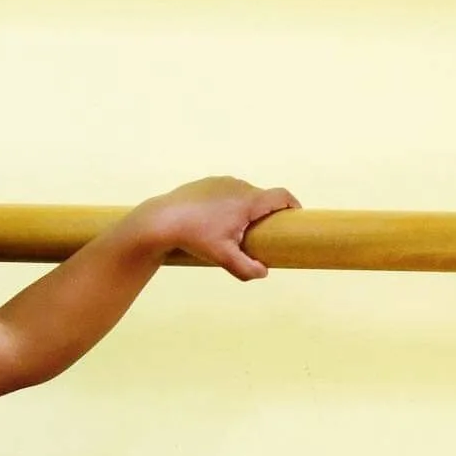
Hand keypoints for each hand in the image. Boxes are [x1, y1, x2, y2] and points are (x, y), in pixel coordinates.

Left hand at [133, 176, 298, 281]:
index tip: (294, 218)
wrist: (162, 220)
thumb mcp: (222, 257)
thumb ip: (245, 268)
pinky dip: (228, 203)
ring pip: (244, 193)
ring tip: (237, 228)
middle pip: (263, 197)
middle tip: (262, 233)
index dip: (292, 206)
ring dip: (246, 208)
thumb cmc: (195, 237)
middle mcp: (240, 186)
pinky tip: (217, 218)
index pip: (282, 196)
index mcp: (249, 200)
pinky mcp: (207, 182)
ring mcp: (222, 181)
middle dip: (266, 213)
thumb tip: (263, 274)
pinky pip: (226, 191)